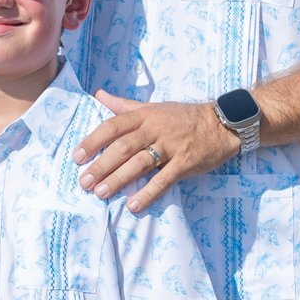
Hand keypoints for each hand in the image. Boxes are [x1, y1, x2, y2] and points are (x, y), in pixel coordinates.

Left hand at [73, 92, 238, 213]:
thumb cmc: (182, 117)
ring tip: (101, 193)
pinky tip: (134, 205)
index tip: (77, 157)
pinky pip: (164, 179)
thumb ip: (123, 105)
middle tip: (84, 182)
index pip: (113, 126)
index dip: (93, 141)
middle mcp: (155, 129)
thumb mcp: (153, 106)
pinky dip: (148, 192)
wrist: (222, 123)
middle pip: (123, 147)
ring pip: (140, 163)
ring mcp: (171, 146)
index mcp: (144, 115)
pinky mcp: (186, 163)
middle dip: (101, 165)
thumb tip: (98, 95)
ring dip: (119, 179)